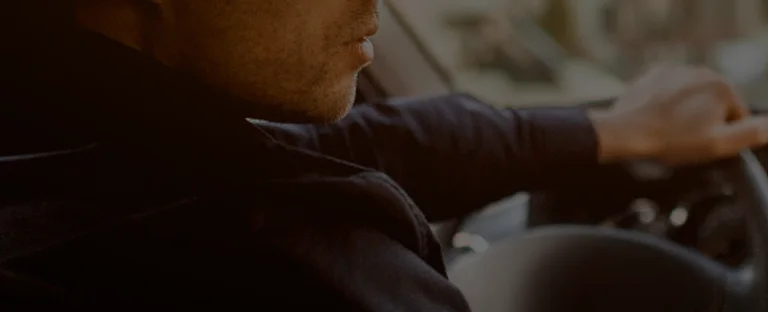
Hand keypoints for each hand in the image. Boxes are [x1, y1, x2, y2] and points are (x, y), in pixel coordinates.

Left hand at [590, 65, 767, 165]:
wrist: (627, 131)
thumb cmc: (672, 140)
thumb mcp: (717, 144)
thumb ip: (750, 134)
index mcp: (723, 86)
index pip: (735, 116)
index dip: (720, 134)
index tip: (700, 143)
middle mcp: (702, 71)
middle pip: (713, 104)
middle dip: (703, 121)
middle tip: (683, 138)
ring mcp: (677, 70)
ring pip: (692, 97)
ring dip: (685, 111)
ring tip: (668, 129)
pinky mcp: (655, 73)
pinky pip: (670, 91)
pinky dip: (667, 103)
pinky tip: (657, 116)